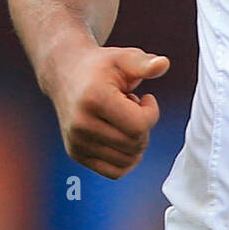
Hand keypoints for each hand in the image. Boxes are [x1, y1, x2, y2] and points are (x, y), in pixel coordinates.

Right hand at [49, 44, 169, 179]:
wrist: (65, 74)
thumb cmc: (100, 66)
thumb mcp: (123, 58)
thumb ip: (144, 63)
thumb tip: (163, 64)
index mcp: (94, 99)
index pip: (139, 125)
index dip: (151, 113)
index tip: (145, 99)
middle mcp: (81, 124)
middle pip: (134, 144)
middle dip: (144, 128)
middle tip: (132, 108)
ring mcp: (76, 142)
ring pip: (126, 161)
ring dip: (134, 143)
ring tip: (122, 120)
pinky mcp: (75, 153)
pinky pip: (114, 172)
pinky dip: (126, 159)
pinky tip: (121, 136)